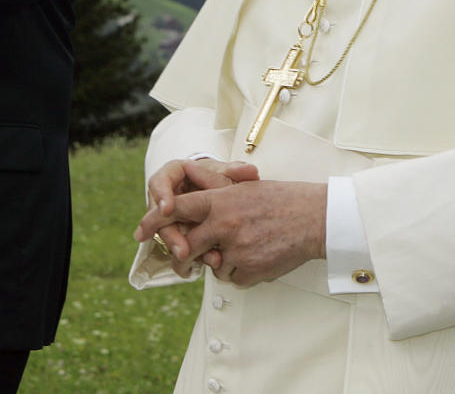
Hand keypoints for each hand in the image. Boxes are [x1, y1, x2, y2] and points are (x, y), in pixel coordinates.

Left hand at [135, 178, 326, 287]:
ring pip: (212, 266)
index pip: (177, 209)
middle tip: (185, 258)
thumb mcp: (243, 187)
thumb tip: (187, 175)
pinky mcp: (251, 271)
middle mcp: (224, 226)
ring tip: (244, 246)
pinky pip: (233, 279)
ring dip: (221, 262)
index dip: (154, 219)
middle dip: (185, 254)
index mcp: (220, 202)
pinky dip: (240, 272)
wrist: (314, 218)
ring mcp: (237, 250)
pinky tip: (257, 256)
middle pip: (188, 247)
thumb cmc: (280, 199)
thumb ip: (213, 188)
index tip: (140, 230)